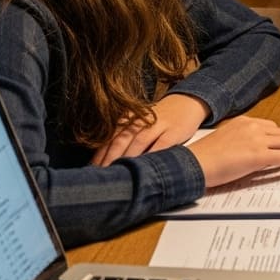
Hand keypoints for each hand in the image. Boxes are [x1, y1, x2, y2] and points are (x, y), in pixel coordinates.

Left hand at [91, 93, 210, 166]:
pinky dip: (152, 156)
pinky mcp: (174, 131)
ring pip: (138, 142)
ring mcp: (158, 125)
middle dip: (109, 160)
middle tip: (102, 177)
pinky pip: (161, 145)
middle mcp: (140, 120)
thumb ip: (124, 138)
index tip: (92, 171)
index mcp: (127, 118)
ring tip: (119, 176)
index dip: (99, 155)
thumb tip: (106, 163)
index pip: (109, 138)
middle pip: (120, 140)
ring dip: (127, 159)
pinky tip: (146, 169)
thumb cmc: (159, 119)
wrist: (187, 102)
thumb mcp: (138, 124)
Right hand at [187, 116, 279, 189]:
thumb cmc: (202, 156)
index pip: (268, 126)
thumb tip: (251, 151)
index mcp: (242, 121)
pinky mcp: (259, 155)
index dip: (278, 135)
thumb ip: (240, 140)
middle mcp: (252, 127)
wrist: (193, 164)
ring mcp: (257, 140)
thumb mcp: (223, 140)